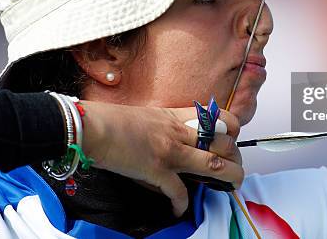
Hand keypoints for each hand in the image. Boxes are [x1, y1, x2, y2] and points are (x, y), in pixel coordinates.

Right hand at [79, 101, 242, 215]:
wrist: (91, 127)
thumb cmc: (113, 121)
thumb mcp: (149, 117)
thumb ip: (167, 127)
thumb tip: (178, 144)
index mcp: (176, 117)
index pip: (219, 117)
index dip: (232, 130)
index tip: (231, 141)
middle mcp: (178, 133)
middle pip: (223, 143)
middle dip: (236, 158)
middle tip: (234, 169)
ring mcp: (169, 151)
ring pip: (214, 164)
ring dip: (228, 178)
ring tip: (230, 187)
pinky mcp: (156, 171)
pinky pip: (179, 191)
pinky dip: (182, 204)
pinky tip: (179, 210)